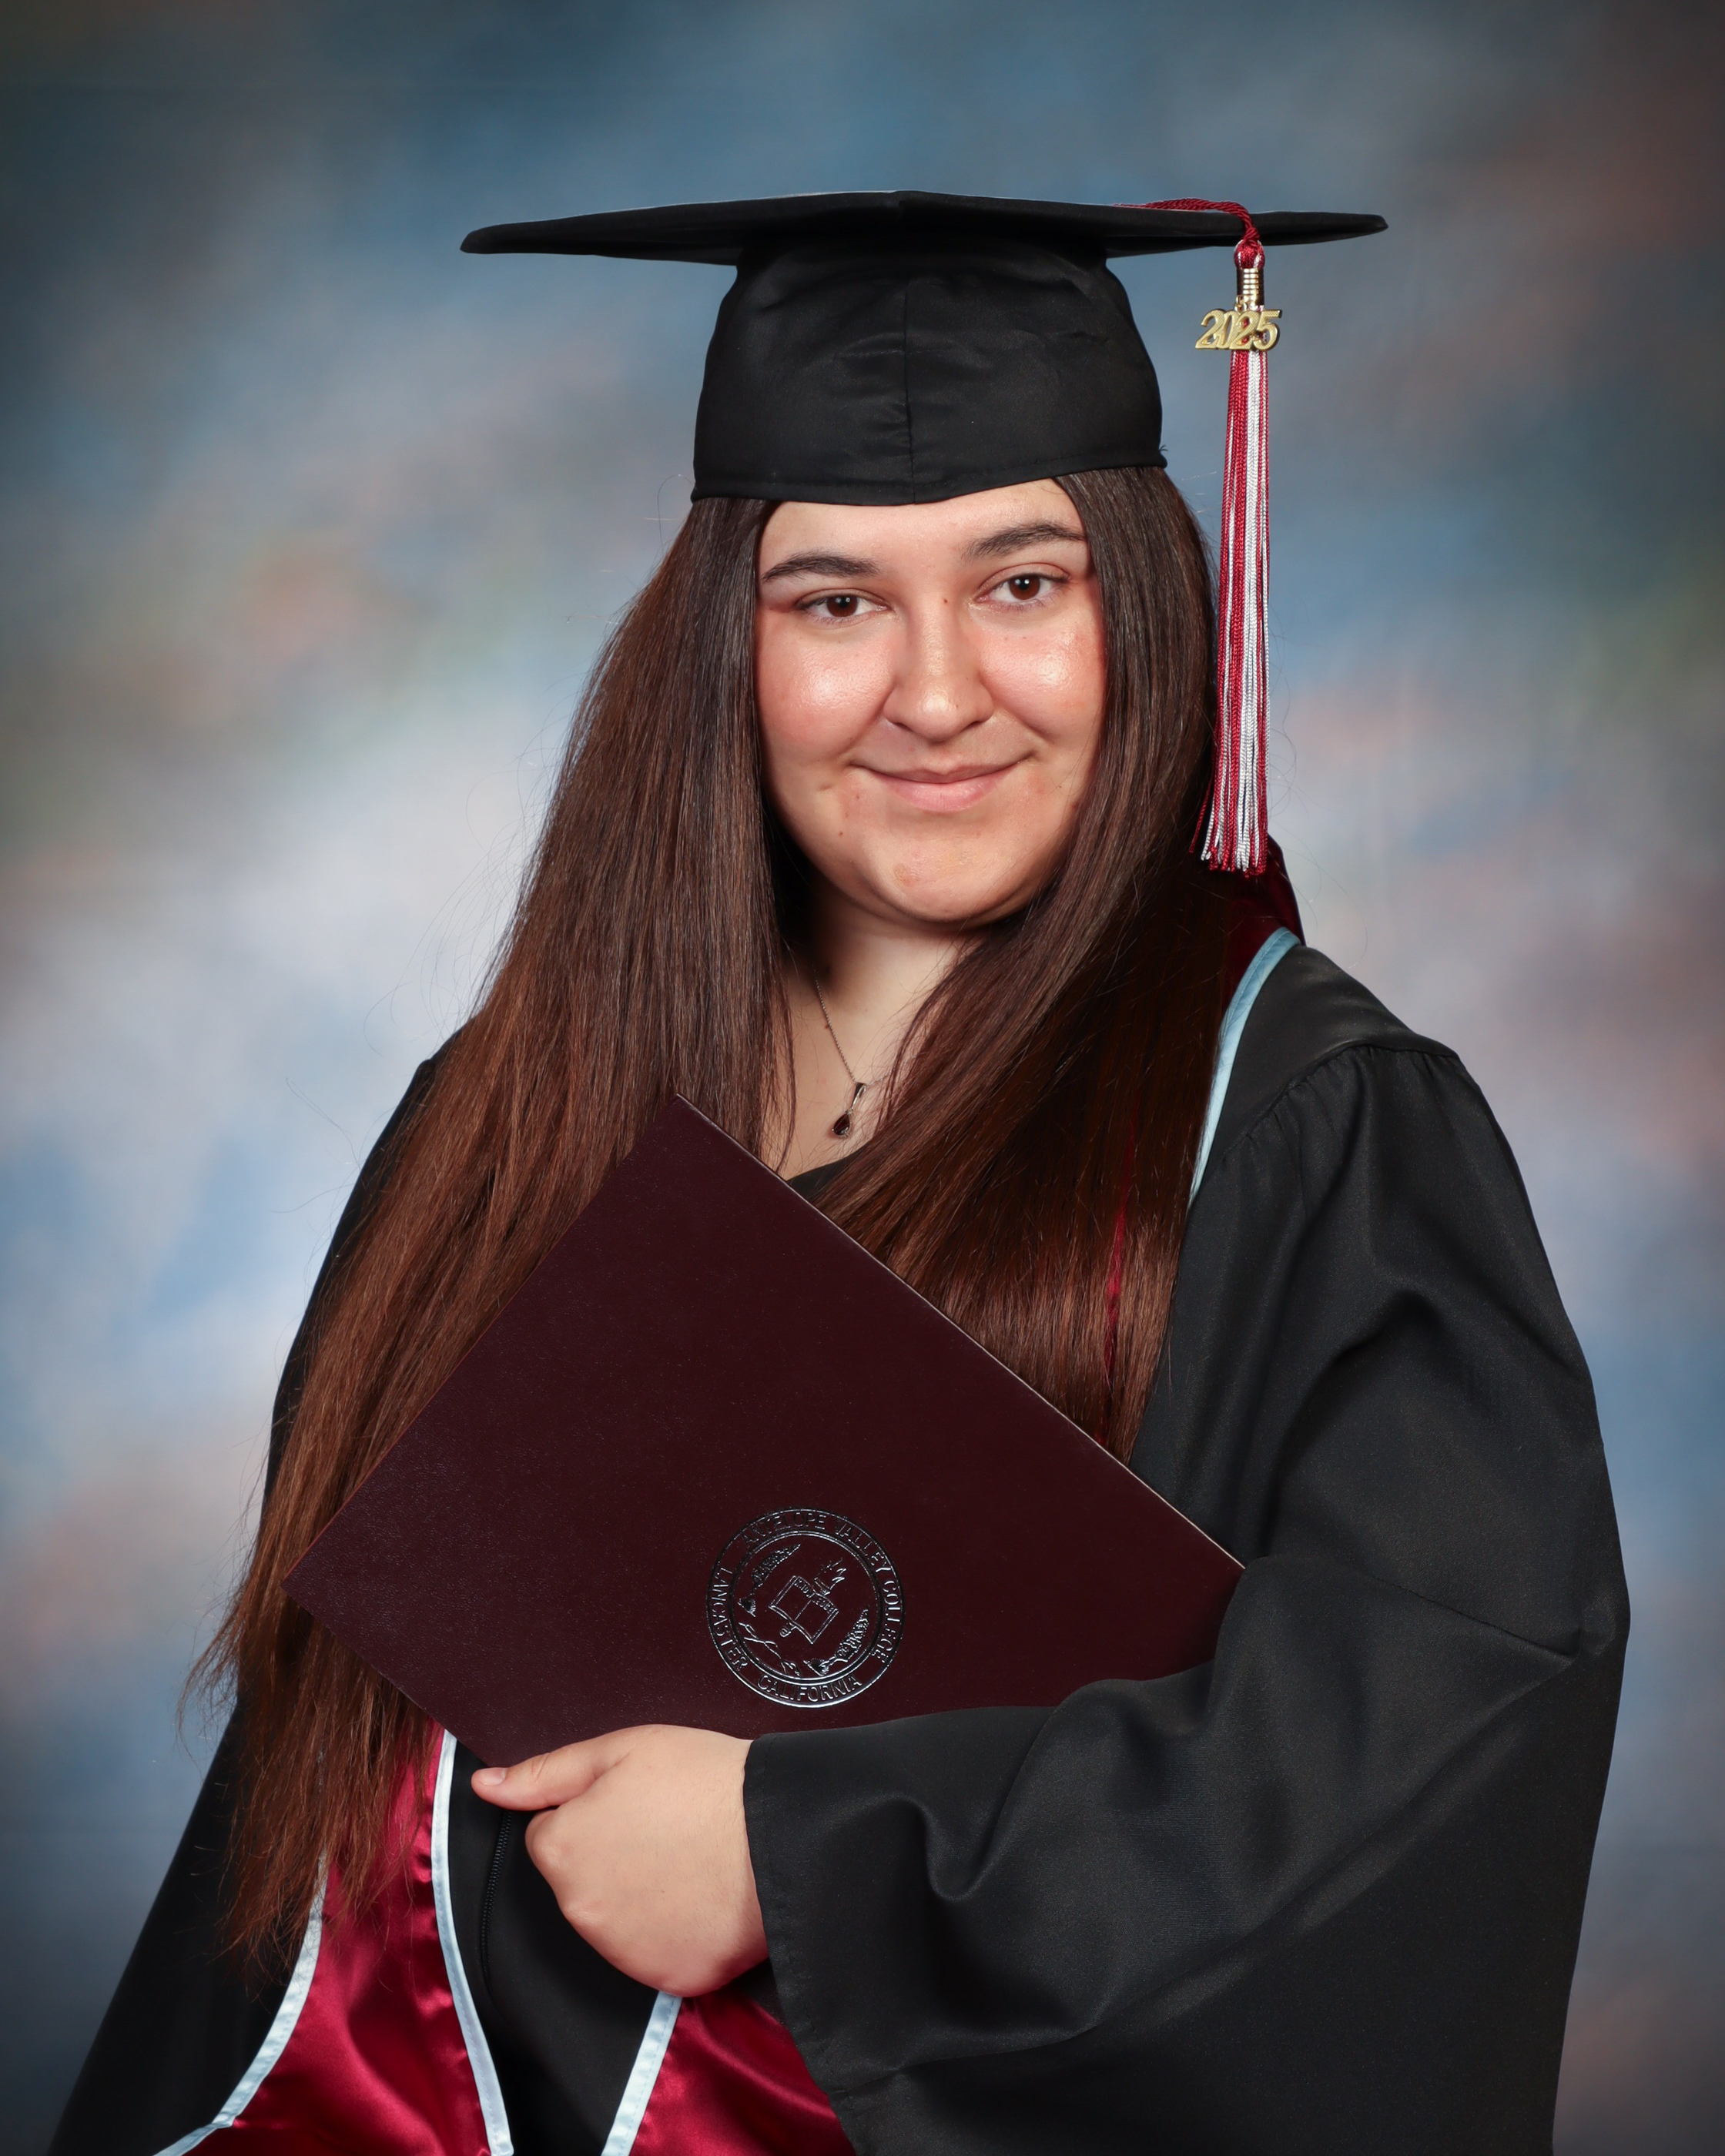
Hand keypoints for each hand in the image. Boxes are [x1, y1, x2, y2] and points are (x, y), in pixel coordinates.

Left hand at [471, 1725, 765, 1994]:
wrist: (782, 1834)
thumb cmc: (705, 1781)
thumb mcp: (622, 1750)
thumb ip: (545, 1772)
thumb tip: (484, 1785)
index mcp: (562, 1849)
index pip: (550, 1834)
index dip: (591, 1813)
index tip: (634, 1803)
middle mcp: (580, 1910)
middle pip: (579, 1880)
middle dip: (609, 1855)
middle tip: (666, 1828)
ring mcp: (622, 1952)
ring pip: (613, 1918)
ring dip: (637, 1895)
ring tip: (688, 1860)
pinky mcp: (667, 1978)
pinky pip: (655, 1953)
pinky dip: (672, 1931)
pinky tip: (702, 1898)